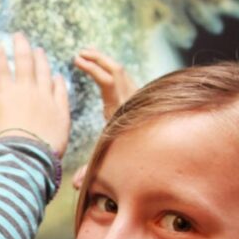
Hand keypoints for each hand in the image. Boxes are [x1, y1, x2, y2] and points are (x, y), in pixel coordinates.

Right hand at [0, 31, 70, 156]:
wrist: (29, 157)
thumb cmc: (4, 146)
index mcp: (4, 93)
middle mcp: (25, 90)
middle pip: (24, 59)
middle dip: (20, 44)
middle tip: (19, 35)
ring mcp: (45, 97)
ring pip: (44, 70)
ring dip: (41, 58)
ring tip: (39, 51)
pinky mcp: (61, 109)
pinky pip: (60, 90)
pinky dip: (58, 81)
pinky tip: (58, 76)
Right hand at [71, 48, 137, 187]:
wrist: (163, 152)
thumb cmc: (127, 156)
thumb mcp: (106, 160)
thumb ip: (91, 170)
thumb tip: (75, 185)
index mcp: (120, 110)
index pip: (108, 80)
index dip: (92, 68)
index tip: (76, 60)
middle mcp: (131, 100)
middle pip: (116, 69)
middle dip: (97, 58)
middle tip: (80, 53)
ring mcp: (137, 97)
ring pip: (122, 71)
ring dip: (104, 61)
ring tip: (88, 54)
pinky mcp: (139, 97)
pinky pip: (125, 77)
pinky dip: (111, 69)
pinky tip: (102, 67)